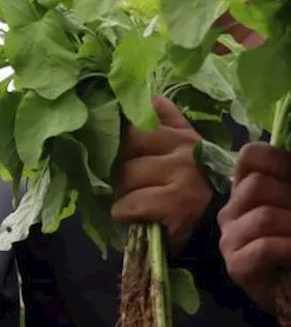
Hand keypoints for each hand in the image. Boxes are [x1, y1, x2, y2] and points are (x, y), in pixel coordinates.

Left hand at [112, 97, 213, 252]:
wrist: (207, 231)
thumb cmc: (184, 191)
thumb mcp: (179, 153)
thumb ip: (164, 123)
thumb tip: (150, 96)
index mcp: (182, 135)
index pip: (138, 120)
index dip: (121, 137)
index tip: (120, 150)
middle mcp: (185, 149)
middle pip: (126, 147)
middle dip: (120, 168)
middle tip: (132, 185)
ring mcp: (183, 174)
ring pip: (125, 176)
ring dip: (122, 194)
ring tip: (137, 202)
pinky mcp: (177, 203)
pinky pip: (129, 204)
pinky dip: (125, 213)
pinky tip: (137, 216)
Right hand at [218, 142, 290, 315]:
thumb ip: (287, 182)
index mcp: (247, 190)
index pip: (251, 156)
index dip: (279, 161)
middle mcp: (232, 211)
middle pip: (257, 185)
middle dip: (289, 199)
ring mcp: (230, 239)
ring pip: (263, 217)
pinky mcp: (236, 266)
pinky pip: (263, 248)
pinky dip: (288, 249)